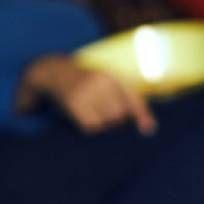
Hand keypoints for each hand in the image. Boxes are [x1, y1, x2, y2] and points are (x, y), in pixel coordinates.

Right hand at [21, 55, 156, 135]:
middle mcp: (101, 81)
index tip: (148, 130)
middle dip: (115, 120)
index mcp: (112, 76)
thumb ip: (129, 103)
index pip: (133, 98)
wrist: (53, 72)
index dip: (142, 115)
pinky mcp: (74, 103)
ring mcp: (87, 91)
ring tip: (92, 114)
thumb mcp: (106, 85)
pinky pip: (91, 126)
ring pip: (107, 121)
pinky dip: (90, 127)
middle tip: (102, 114)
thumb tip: (149, 128)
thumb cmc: (84, 83)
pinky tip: (82, 118)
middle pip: (120, 114)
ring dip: (102, 124)